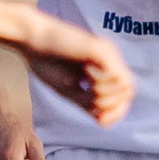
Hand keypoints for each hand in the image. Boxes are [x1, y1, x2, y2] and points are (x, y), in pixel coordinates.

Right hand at [18, 17, 133, 126]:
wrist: (30, 39)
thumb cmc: (45, 61)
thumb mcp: (69, 89)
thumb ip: (87, 102)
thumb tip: (103, 119)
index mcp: (103, 67)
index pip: (123, 95)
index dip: (117, 112)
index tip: (99, 121)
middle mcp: (110, 58)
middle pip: (128, 92)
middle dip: (112, 107)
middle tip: (89, 104)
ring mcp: (107, 52)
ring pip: (125, 86)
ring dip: (106, 97)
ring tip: (85, 88)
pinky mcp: (100, 49)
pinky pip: (116, 76)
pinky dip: (102, 85)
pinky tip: (85, 76)